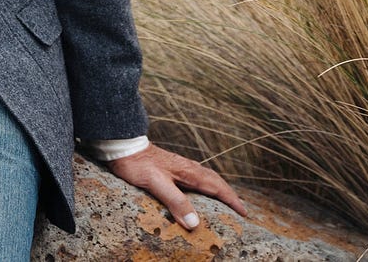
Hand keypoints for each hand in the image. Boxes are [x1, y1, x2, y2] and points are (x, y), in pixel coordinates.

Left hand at [107, 143, 246, 230]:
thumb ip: (175, 201)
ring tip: (225, 201)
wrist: (122, 146)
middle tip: (240, 209)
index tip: (244, 212)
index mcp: (188, 171)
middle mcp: (187, 167)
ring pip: (206, 178)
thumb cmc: (137, 164)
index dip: (231, 200)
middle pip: (215, 181)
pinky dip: (205, 186)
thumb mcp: (156, 184)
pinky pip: (195, 178)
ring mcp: (180, 166)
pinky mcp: (171, 167)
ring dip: (218, 189)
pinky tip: (199, 191)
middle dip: (229, 194)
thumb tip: (194, 222)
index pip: (217, 187)